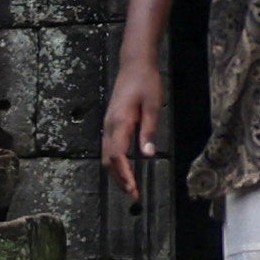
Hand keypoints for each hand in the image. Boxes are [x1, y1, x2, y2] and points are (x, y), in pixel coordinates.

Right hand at [98, 45, 166, 195]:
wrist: (134, 63)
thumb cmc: (146, 82)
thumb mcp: (152, 106)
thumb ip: (149, 131)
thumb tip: (147, 155)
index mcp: (120, 123)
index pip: (117, 156)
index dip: (124, 175)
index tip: (133, 190)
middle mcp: (109, 126)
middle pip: (108, 160)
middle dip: (119, 179)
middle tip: (133, 195)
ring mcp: (108, 125)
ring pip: (106, 156)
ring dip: (116, 173)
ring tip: (129, 187)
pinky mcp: (110, 123)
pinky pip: (109, 148)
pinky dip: (115, 163)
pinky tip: (125, 170)